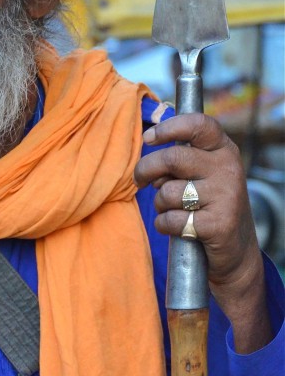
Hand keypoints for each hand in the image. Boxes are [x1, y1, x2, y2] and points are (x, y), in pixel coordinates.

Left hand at [135, 112, 270, 352]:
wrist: (235, 251)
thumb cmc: (207, 205)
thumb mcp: (202, 173)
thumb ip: (181, 156)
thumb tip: (148, 139)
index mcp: (224, 150)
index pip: (198, 124)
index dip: (168, 127)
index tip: (148, 138)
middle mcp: (229, 169)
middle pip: (172, 158)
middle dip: (145, 170)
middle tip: (140, 181)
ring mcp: (226, 196)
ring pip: (168, 192)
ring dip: (159, 204)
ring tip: (171, 209)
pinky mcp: (219, 224)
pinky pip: (171, 219)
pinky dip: (164, 225)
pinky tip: (176, 227)